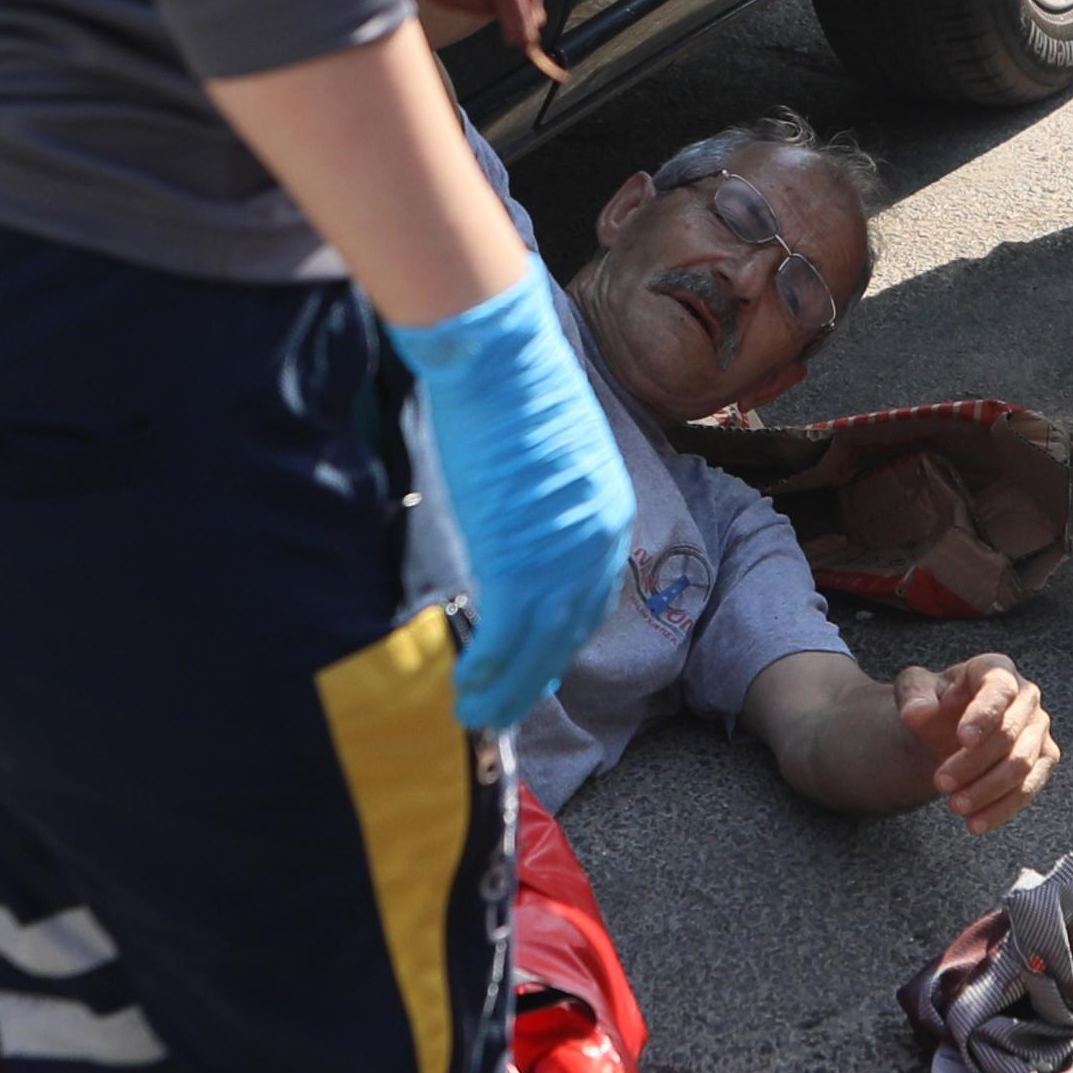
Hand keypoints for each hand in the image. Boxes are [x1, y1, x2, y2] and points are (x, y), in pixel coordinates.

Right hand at [386, 256, 635, 730]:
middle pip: (569, 634)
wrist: (499, 356)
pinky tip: (465, 691)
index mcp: (608, 515)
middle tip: (504, 710)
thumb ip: (544, 501)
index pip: (590, 599)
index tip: (538, 670)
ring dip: (507, 690)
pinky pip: (507, 638)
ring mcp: (561, 558)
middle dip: (535, 679)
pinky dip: (487, 672)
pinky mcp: (520, 561)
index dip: (561, 642)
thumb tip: (516, 522)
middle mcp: (597, 544)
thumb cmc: (512, 386)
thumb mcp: (548, 453)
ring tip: (476, 716)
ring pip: (538, 648)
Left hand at [893, 654, 1058, 833]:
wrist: (943, 729)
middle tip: (939, 783)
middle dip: (974, 762)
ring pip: (1022, 765)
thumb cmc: (932, 702)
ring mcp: (1038, 728)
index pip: (998, 689)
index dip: (984, 714)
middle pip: (1009, 733)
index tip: (963, 739)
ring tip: (955, 806)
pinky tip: (976, 824)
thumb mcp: (913, 691)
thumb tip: (916, 714)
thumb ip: (913, 696)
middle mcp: (1026, 695)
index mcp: (995, 670)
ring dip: (988, 789)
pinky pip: (1030, 788)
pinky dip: (1003, 808)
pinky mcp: (1043, 758)